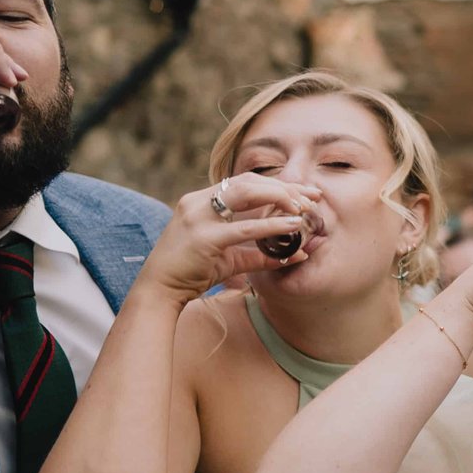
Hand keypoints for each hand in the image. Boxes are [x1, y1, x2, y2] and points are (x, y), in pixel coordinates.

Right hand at [133, 174, 323, 301]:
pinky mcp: (203, 237)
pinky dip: (271, 225)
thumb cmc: (193, 273)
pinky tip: (292, 226)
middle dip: (284, 186)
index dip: (277, 184)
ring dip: (280, 197)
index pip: (245, 182)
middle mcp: (198, 202)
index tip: (305, 192)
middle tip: (313, 197)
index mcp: (201, 201)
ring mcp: (198, 217)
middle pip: (249, 181)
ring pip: (246, 193)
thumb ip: (260, 253)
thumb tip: (297, 254)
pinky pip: (244, 228)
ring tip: (304, 208)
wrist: (159, 290)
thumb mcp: (230, 259)